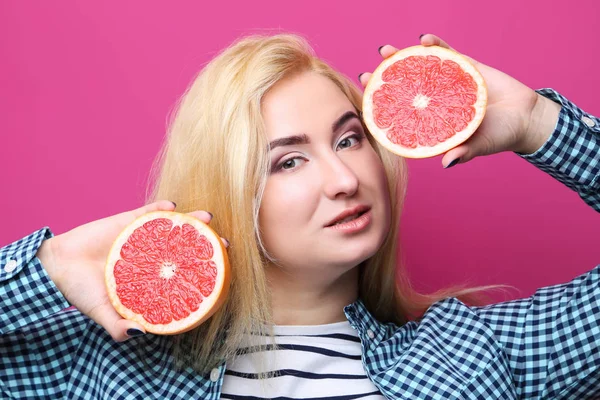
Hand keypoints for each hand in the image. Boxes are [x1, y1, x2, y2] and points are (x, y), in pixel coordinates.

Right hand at [36, 200, 228, 341]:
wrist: (57, 265)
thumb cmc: (81, 292)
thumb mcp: (102, 313)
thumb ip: (118, 327)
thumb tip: (141, 334)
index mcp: (151, 278)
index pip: (182, 274)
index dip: (202, 273)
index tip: (222, 273)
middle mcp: (152, 257)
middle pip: (185, 249)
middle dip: (206, 245)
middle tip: (223, 243)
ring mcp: (143, 238)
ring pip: (172, 228)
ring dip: (190, 220)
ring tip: (206, 218)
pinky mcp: (128, 221)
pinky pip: (147, 211)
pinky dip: (159, 207)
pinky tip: (170, 206)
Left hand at [358, 34, 561, 166]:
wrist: (526, 116)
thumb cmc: (500, 135)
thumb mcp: (480, 145)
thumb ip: (465, 152)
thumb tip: (447, 163)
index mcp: (434, 121)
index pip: (404, 115)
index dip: (384, 110)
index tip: (366, 104)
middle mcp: (436, 102)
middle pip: (405, 89)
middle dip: (385, 82)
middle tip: (367, 74)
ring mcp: (448, 83)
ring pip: (421, 68)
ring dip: (402, 58)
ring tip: (385, 50)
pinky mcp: (464, 67)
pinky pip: (447, 53)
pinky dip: (436, 45)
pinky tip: (424, 39)